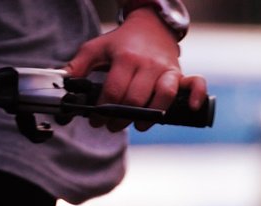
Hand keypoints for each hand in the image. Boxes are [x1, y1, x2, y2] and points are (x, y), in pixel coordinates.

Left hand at [64, 9, 208, 130]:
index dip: (102, 111)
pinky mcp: (180, 73)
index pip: (114, 92)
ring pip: (163, 97)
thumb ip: (79, 65)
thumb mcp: (97, 48)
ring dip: (150, 117)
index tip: (96, 120)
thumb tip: (64, 82)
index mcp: (125, 58)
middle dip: (120, 118)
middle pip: (135, 100)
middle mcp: (147, 64)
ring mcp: (166, 68)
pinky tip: (193, 108)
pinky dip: (197, 96)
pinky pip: (196, 83)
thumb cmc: (122, 42)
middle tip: (111, 125)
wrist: (150, 25)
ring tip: (138, 124)